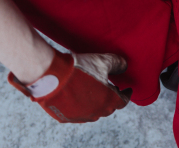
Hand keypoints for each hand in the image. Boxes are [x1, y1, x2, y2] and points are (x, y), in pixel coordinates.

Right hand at [9, 50, 131, 122]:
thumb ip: (118, 64)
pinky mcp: (65, 117)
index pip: (123, 101)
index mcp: (108, 100)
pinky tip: (80, 98)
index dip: (126, 94)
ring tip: (96, 93)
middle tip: (112, 89)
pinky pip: (77, 114)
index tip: (128, 90)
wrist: (50, 75)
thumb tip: (124, 66)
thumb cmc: (78, 68)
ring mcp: (79, 116)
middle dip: (112, 98)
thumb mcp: (103, 61)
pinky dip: (82, 107)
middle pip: (109, 108)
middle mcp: (95, 112)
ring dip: (97, 104)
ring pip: (93, 113)